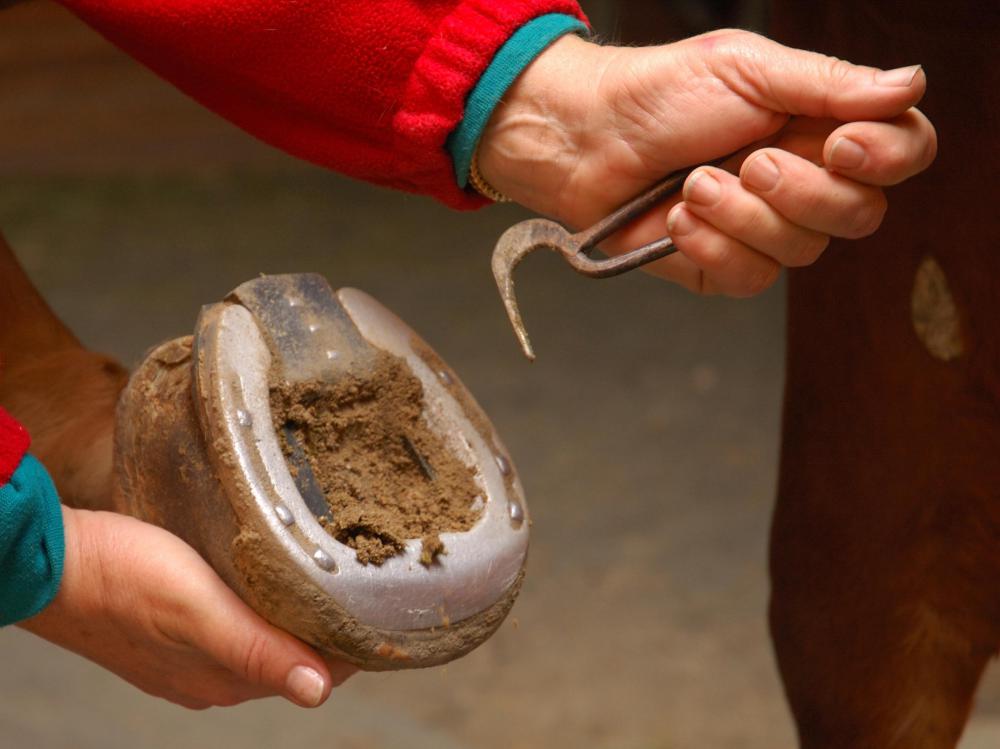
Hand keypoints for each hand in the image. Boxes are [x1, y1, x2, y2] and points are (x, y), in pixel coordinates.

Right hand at [20, 506, 356, 708]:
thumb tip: (318, 692)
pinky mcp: (174, 630)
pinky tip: (269, 575)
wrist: (51, 563)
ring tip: (326, 568)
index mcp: (227, 679)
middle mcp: (214, 676)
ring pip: (268, 637)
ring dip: (298, 611)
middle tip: (361, 574)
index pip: (320, 670)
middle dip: (331, 624)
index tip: (382, 602)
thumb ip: (257, 650)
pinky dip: (263, 603)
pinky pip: (236, 622)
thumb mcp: (198, 611)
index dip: (354, 640)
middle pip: (297, 654)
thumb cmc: (121, 580)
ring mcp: (192, 655)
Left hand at [479, 30, 936, 295]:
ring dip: (743, 216)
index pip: (902, 153)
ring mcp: (764, 229)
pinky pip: (751, 278)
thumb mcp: (746, 69)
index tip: (842, 144)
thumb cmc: (658, 95)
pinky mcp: (724, 265)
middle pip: (860, 214)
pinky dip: (712, 246)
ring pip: (802, 252)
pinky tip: (676, 220)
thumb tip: (911, 84)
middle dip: (803, 192)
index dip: (887, 158)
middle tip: (750, 161)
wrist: (586, 140)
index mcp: (820, 126)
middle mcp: (804, 182)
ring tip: (693, 183)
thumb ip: (828, 83)